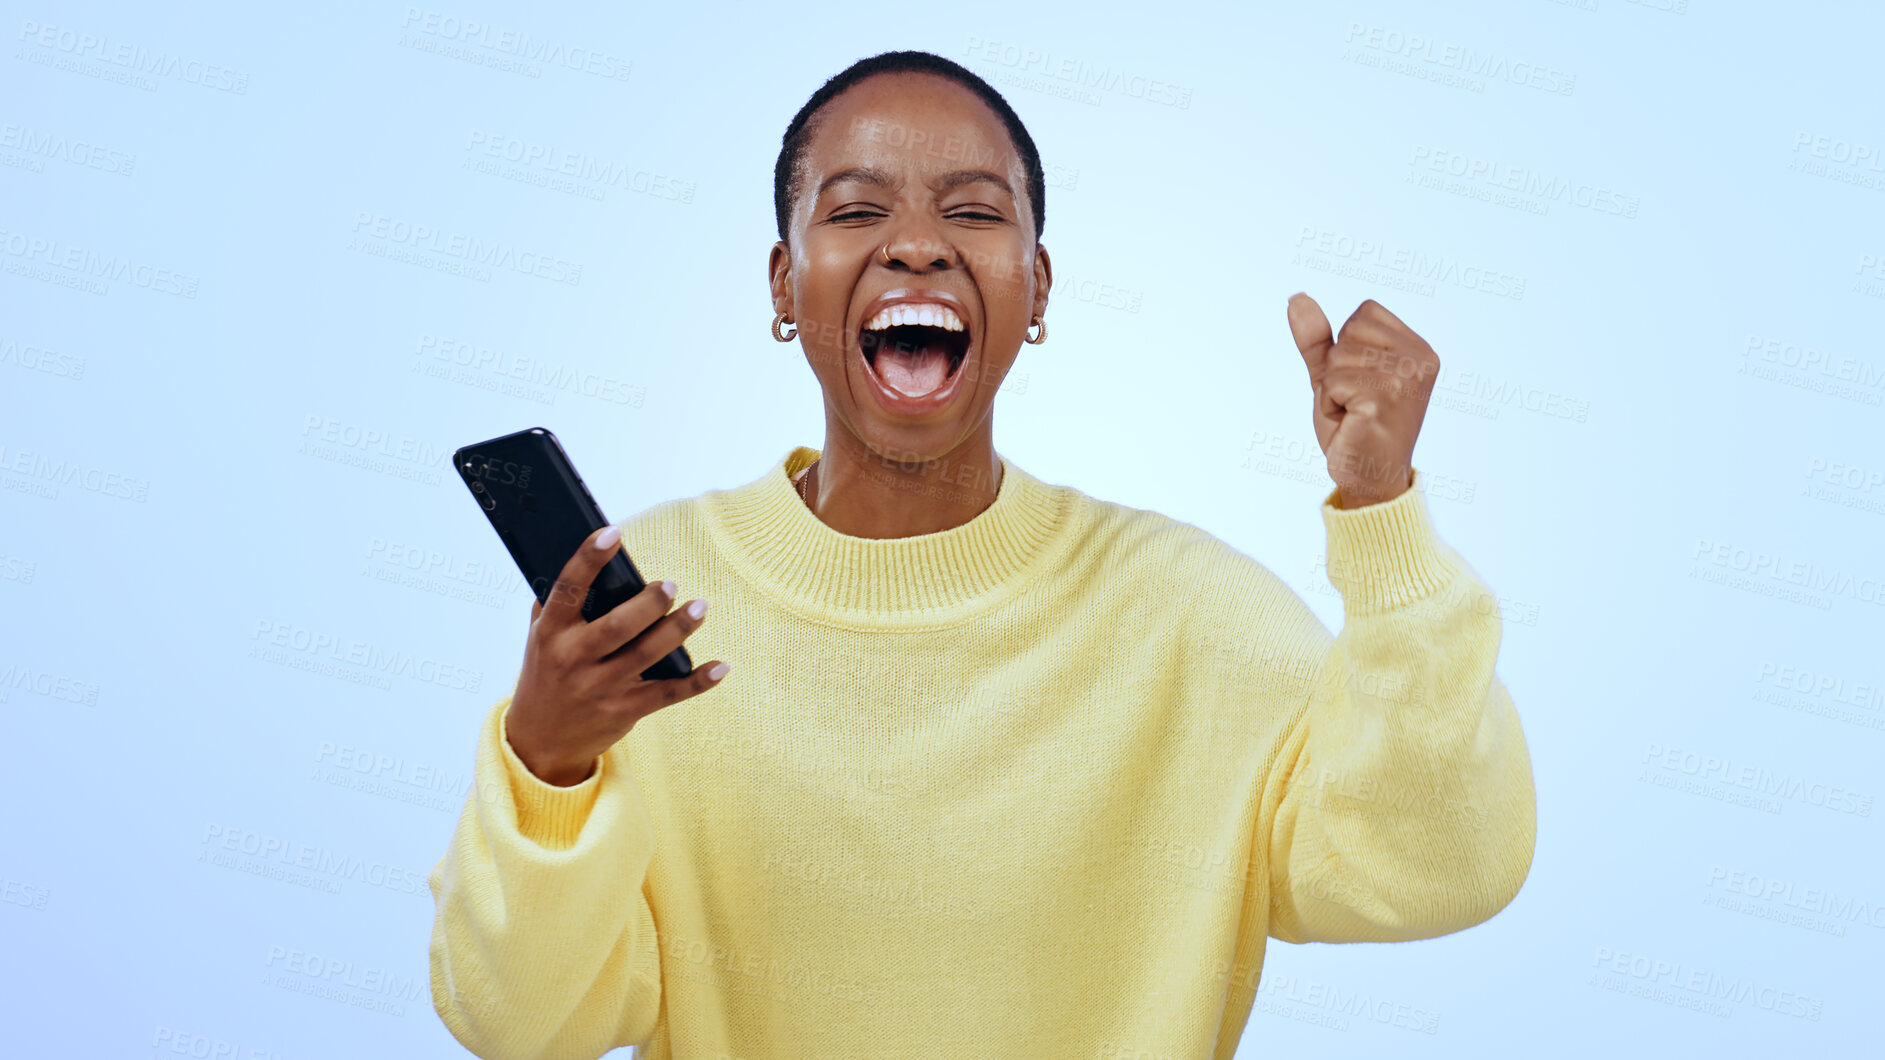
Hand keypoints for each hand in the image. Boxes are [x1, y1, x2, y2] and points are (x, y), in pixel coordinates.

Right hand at [504, 524, 727, 785]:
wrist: (539, 742)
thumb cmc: (547, 675)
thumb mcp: (540, 639)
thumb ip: (558, 606)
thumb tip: (593, 563)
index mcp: (551, 633)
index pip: (568, 588)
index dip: (589, 558)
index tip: (612, 533)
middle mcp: (574, 659)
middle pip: (618, 626)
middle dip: (649, 604)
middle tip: (671, 584)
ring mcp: (600, 687)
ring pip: (646, 655)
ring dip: (678, 629)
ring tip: (700, 607)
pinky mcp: (624, 710)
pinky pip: (667, 694)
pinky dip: (697, 681)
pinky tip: (721, 667)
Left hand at [1285, 294, 1437, 508]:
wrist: (1368, 478)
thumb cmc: (1355, 427)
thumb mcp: (1334, 374)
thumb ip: (1319, 338)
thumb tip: (1296, 298)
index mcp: (1419, 348)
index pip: (1364, 312)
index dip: (1347, 348)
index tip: (1363, 384)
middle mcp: (1421, 359)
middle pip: (1349, 332)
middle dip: (1337, 369)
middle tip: (1356, 404)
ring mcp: (1406, 378)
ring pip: (1338, 357)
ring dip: (1332, 390)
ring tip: (1354, 414)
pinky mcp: (1384, 398)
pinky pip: (1332, 382)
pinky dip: (1330, 405)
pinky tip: (1351, 424)